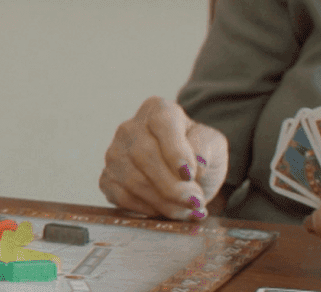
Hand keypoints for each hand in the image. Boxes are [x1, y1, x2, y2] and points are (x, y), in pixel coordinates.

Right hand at [100, 96, 228, 220]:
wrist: (186, 174)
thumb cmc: (199, 152)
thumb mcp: (212, 143)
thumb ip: (205, 147)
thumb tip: (197, 163)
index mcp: (158, 109)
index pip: (162, 124)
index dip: (175, 151)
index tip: (190, 174)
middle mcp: (131, 128)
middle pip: (144, 155)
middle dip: (171, 185)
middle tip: (194, 201)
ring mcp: (115, 154)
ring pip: (133, 180)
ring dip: (163, 202)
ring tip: (188, 210)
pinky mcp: (107, 179)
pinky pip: (122, 198)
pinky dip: (147, 209)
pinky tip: (167, 211)